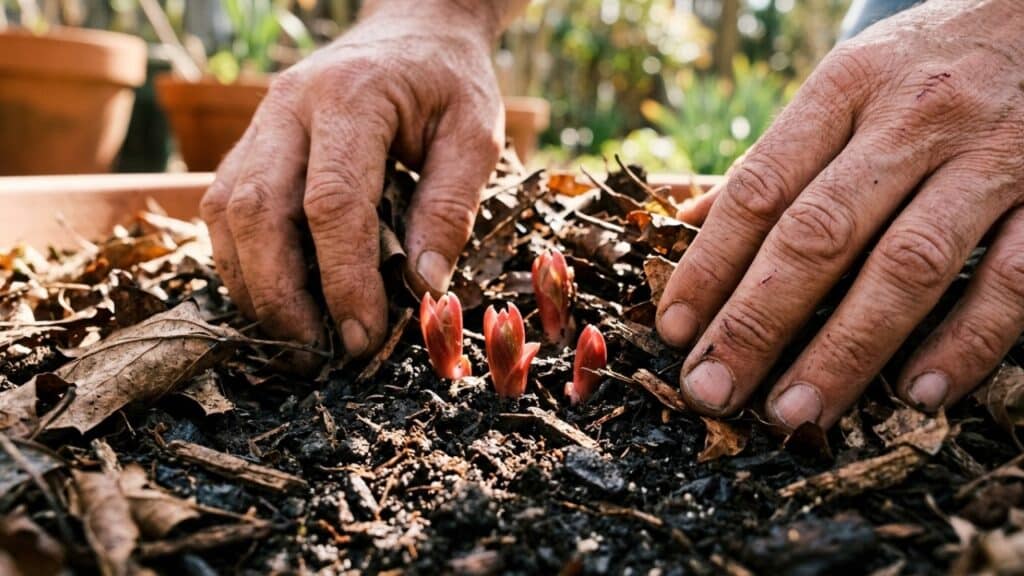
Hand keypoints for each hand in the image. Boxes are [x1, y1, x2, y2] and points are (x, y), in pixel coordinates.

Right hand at [200, 0, 508, 363]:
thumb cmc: (450, 81)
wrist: (413, 28)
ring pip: (227, 212)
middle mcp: (289, 106)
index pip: (330, 203)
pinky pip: (225, 206)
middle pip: (257, 212)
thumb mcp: (476, 134)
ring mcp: (261, 121)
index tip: (363, 335)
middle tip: (316, 353)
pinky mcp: (253, 141)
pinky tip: (274, 297)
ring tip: (294, 338)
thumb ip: (451, 206)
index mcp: (351, 97)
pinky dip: (242, 260)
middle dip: (280, 295)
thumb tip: (422, 287)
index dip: (342, 279)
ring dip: (253, 284)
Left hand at [656, 0, 1023, 429]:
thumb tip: (684, 227)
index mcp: (846, 89)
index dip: (710, 264)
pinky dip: (966, 341)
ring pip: (908, 265)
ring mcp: (990, 157)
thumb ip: (776, 159)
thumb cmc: (924, 66)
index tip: (674, 329)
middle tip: (713, 388)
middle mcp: (913, 119)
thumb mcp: (844, 87)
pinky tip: (918, 393)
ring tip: (795, 414)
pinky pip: (1012, 279)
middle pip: (820, 234)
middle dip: (758, 322)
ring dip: (847, 350)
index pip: (761, 188)